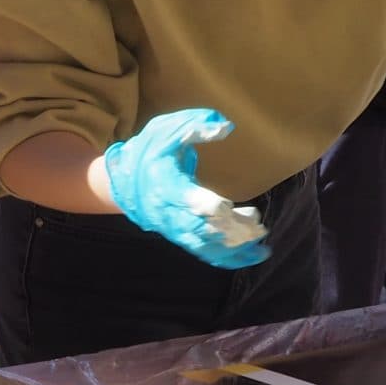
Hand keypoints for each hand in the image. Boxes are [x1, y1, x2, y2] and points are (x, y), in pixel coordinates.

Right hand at [101, 109, 268, 269]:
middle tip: (257, 227)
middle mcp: (167, 212)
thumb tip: (225, 128)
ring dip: (233, 248)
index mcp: (164, 184)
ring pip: (205, 245)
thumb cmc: (149, 151)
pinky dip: (229, 258)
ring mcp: (174, 228)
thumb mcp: (166, 130)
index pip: (186, 200)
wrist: (123, 179)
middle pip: (200, 228)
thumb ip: (194, 126)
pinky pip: (205, 253)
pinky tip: (253, 255)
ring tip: (261, 246)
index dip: (208, 206)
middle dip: (229, 231)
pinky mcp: (181, 237)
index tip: (229, 206)